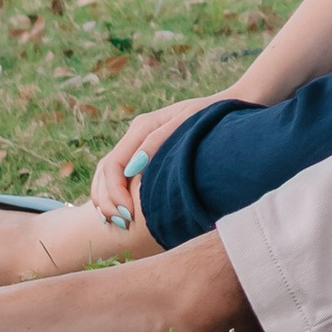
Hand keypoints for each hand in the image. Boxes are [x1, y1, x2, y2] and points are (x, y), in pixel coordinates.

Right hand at [88, 96, 227, 227]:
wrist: (226, 109)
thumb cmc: (211, 120)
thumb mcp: (188, 128)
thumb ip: (157, 143)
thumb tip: (132, 168)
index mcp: (142, 126)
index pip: (113, 164)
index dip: (114, 192)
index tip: (127, 214)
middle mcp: (135, 132)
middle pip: (105, 170)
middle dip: (107, 200)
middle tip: (120, 223)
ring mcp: (138, 141)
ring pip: (106, 173)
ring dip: (106, 198)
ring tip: (115, 221)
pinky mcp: (144, 151)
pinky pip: (118, 173)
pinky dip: (112, 193)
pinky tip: (117, 210)